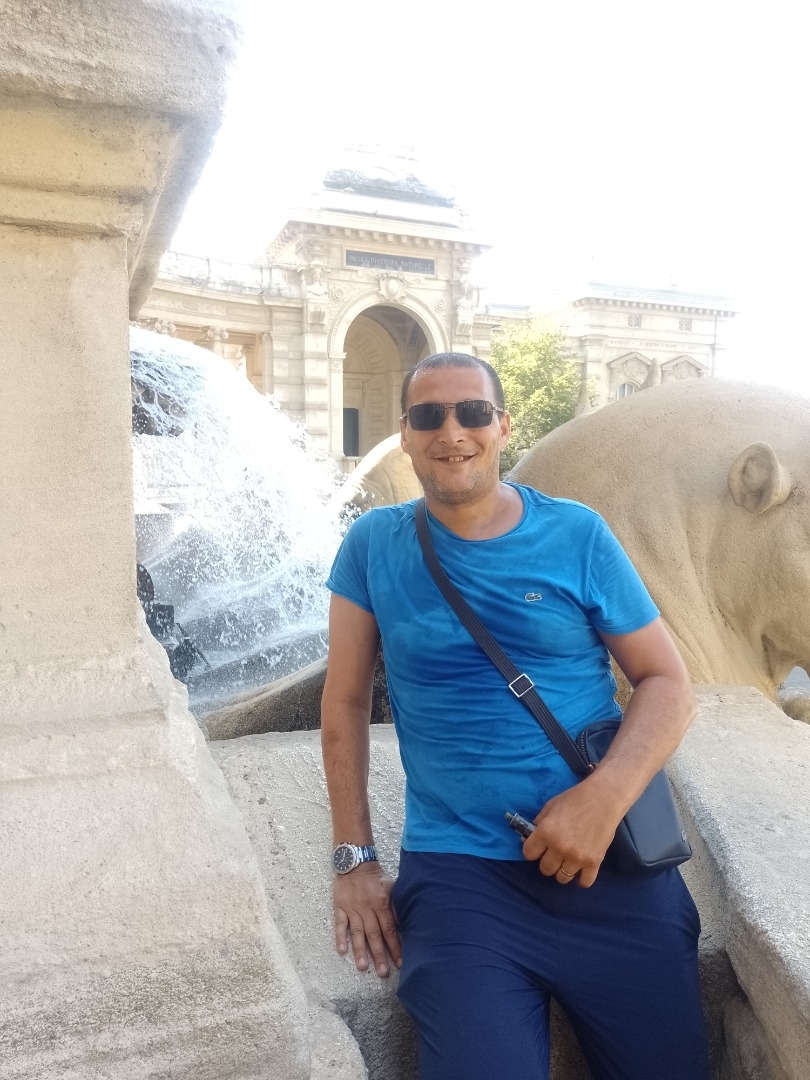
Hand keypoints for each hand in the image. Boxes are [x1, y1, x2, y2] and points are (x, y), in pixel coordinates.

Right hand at [333, 861, 401, 976]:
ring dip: (360, 950)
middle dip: (380, 955)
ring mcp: (353, 909)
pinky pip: (340, 924)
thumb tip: (404, 924)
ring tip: (363, 967)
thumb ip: (396, 906)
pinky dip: (340, 937)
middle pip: (375, 935)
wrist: (355, 862)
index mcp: (382, 904)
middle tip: (383, 972)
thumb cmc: (375, 876)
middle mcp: (367, 908)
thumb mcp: (390, 887)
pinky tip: (342, 950)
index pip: (390, 929)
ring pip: (358, 933)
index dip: (395, 946)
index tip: (399, 962)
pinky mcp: (340, 907)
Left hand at [521, 778, 623, 887]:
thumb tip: (527, 838)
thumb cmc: (575, 799)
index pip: (528, 854)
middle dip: (547, 862)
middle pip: (545, 869)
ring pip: (562, 878)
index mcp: (546, 832)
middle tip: (554, 854)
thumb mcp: (550, 806)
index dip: (532, 851)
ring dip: (562, 871)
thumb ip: (538, 823)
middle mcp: (559, 848)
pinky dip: (581, 879)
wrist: (604, 799)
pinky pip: (584, 882)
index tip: (538, 848)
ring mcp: (577, 857)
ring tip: (567, 861)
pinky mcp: (594, 862)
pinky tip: (580, 871)